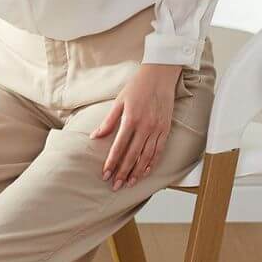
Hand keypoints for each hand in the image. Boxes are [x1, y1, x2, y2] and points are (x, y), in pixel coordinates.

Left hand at [90, 64, 181, 189]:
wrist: (160, 75)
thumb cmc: (137, 86)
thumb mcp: (119, 101)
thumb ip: (108, 121)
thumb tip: (95, 137)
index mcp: (131, 119)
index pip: (119, 147)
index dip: (112, 163)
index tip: (105, 175)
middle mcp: (145, 126)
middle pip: (132, 155)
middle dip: (123, 172)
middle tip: (115, 186)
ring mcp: (157, 129)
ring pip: (147, 156)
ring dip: (137, 172)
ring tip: (130, 183)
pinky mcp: (166, 129)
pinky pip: (159, 150)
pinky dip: (152, 163)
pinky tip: (145, 172)